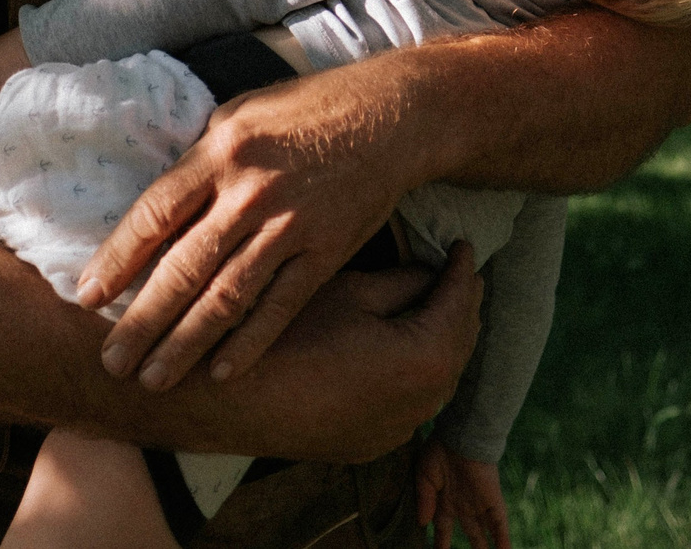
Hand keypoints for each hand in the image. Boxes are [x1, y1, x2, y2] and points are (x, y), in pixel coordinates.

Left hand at [77, 61, 430, 390]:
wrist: (388, 116)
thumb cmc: (305, 110)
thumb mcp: (240, 113)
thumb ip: (198, 161)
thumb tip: (157, 211)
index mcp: (220, 151)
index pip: (155, 214)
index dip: (117, 259)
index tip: (87, 296)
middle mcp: (250, 192)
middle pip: (184, 267)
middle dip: (142, 320)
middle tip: (111, 360)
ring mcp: (290, 226)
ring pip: (227, 297)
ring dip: (186, 343)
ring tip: (153, 379)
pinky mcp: (326, 251)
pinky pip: (280, 307)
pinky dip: (250, 344)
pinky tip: (222, 373)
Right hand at [168, 244, 481, 464]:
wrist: (226, 398)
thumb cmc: (286, 334)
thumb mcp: (350, 291)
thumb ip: (403, 282)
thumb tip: (431, 272)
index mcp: (424, 360)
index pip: (459, 305)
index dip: (462, 271)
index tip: (464, 245)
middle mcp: (421, 405)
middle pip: (456, 346)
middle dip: (458, 306)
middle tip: (456, 270)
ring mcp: (395, 433)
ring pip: (435, 379)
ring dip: (438, 340)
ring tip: (431, 303)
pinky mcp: (368, 445)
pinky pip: (408, 403)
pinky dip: (414, 372)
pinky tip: (400, 347)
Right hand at [414, 436, 509, 548]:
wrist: (459, 435)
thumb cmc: (438, 451)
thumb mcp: (424, 477)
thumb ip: (424, 501)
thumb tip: (422, 524)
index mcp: (446, 501)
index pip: (443, 530)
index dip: (441, 544)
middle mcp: (464, 506)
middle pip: (470, 535)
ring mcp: (479, 504)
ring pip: (486, 533)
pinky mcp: (492, 500)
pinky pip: (500, 524)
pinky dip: (503, 540)